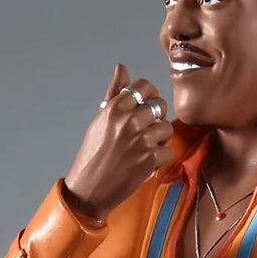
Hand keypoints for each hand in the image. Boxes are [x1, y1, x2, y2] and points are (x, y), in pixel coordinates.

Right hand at [63, 62, 174, 221]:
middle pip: (159, 106)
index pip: (144, 87)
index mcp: (115, 108)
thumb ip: (114, 94)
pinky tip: (148, 161)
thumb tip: (122, 68)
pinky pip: (168, 150)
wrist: (89, 189)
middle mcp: (129, 121)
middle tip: (147, 129)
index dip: (149, 95)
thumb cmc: (92, 155)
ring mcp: (140, 140)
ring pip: (167, 127)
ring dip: (161, 138)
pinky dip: (160, 158)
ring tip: (148, 146)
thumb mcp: (100, 120)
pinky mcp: (149, 160)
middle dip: (157, 117)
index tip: (146, 105)